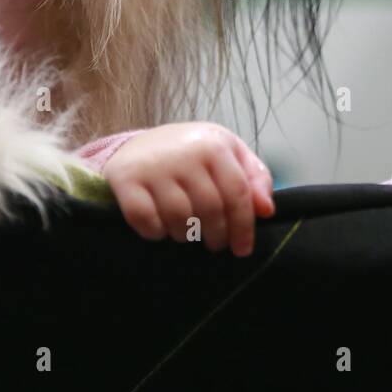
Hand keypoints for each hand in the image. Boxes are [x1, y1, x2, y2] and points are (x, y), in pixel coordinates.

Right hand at [101, 123, 274, 256]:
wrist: (137, 145)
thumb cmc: (191, 154)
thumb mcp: (228, 154)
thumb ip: (253, 178)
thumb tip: (266, 210)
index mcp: (214, 143)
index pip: (238, 193)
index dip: (244, 226)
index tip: (243, 249)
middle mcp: (184, 151)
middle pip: (211, 209)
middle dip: (216, 235)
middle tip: (214, 243)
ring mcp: (153, 165)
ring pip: (180, 218)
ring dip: (186, 235)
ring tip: (187, 232)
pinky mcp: (125, 179)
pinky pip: (146, 220)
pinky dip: (155, 232)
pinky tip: (160, 228)